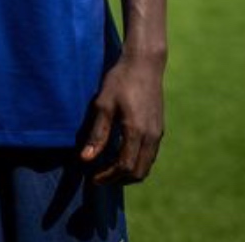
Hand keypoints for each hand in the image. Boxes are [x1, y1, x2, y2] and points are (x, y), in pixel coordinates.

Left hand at [81, 54, 164, 184]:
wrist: (144, 64)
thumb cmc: (120, 81)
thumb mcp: (102, 105)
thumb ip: (97, 134)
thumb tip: (86, 159)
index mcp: (136, 131)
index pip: (125, 167)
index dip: (108, 176)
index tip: (93, 178)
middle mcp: (151, 136)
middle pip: (139, 172)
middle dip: (119, 179)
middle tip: (100, 178)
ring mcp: (158, 133)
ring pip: (146, 165)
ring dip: (129, 172)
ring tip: (108, 169)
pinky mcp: (159, 128)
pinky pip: (150, 154)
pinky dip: (136, 161)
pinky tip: (120, 154)